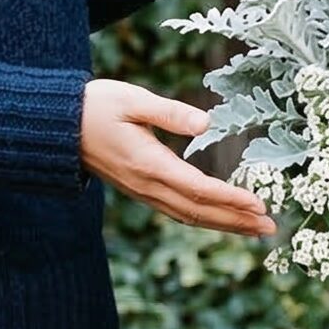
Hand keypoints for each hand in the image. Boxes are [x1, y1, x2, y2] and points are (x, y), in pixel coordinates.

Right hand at [79, 79, 276, 237]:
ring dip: (224, 224)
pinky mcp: (139, 189)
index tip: (259, 205)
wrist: (57, 128)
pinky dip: (203, 218)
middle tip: (271, 227)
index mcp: (148, 164)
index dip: (231, 199)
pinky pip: (177, 211)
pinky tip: (220, 218)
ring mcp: (142, 191)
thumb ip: (169, 113)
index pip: (199, 189)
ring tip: (255, 228)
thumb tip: (205, 124)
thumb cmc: (95, 106)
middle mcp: (147, 185)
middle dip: (237, 221)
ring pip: (189, 216)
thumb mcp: (132, 99)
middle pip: (199, 212)